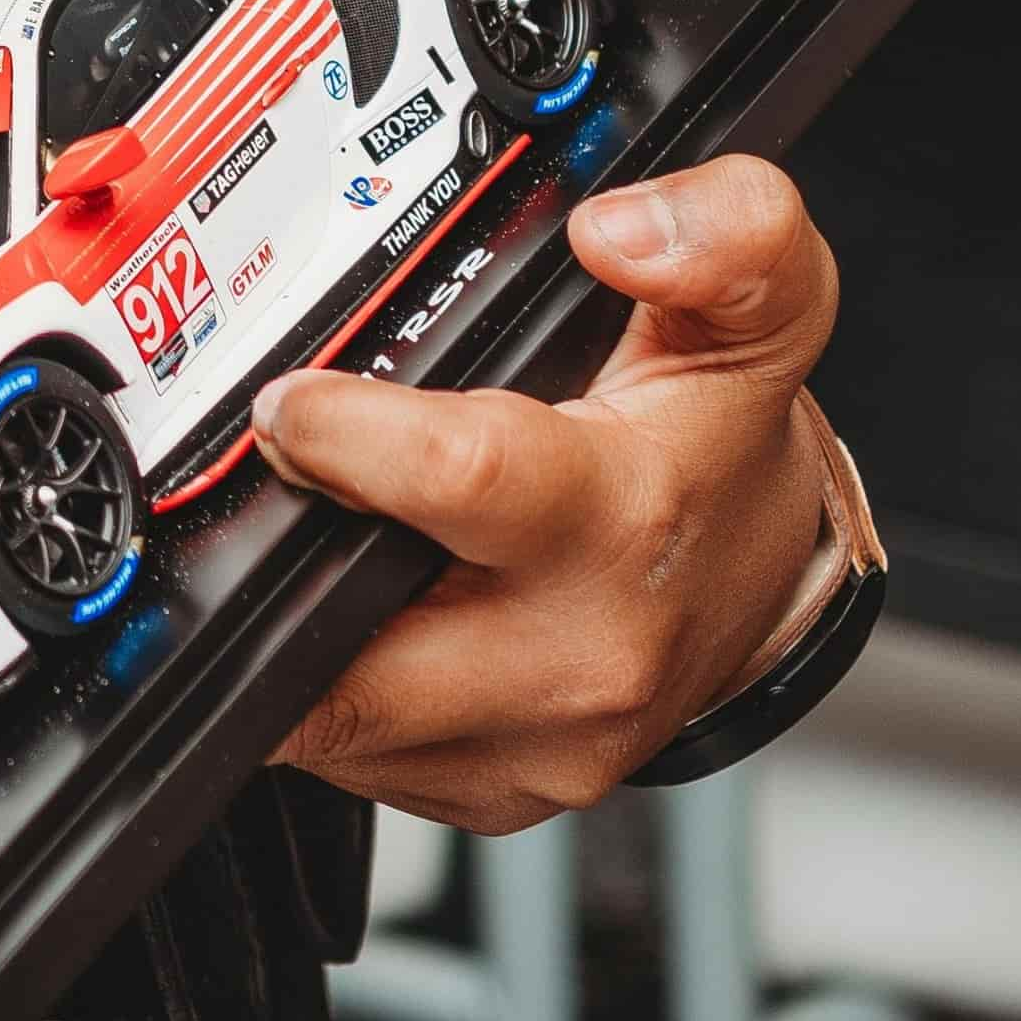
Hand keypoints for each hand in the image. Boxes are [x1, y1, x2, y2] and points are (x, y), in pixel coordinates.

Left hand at [255, 157, 838, 833]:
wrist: (756, 587)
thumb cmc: (722, 452)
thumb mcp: (754, 310)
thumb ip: (725, 232)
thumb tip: (623, 227)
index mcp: (623, 517)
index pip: (458, 478)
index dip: (343, 431)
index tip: (292, 400)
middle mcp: (579, 652)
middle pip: (354, 658)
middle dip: (274, 583)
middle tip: (264, 502)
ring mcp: (533, 743)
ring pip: (330, 720)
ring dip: (288, 638)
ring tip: (310, 547)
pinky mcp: (490, 793)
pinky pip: (353, 759)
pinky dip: (328, 687)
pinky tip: (354, 612)